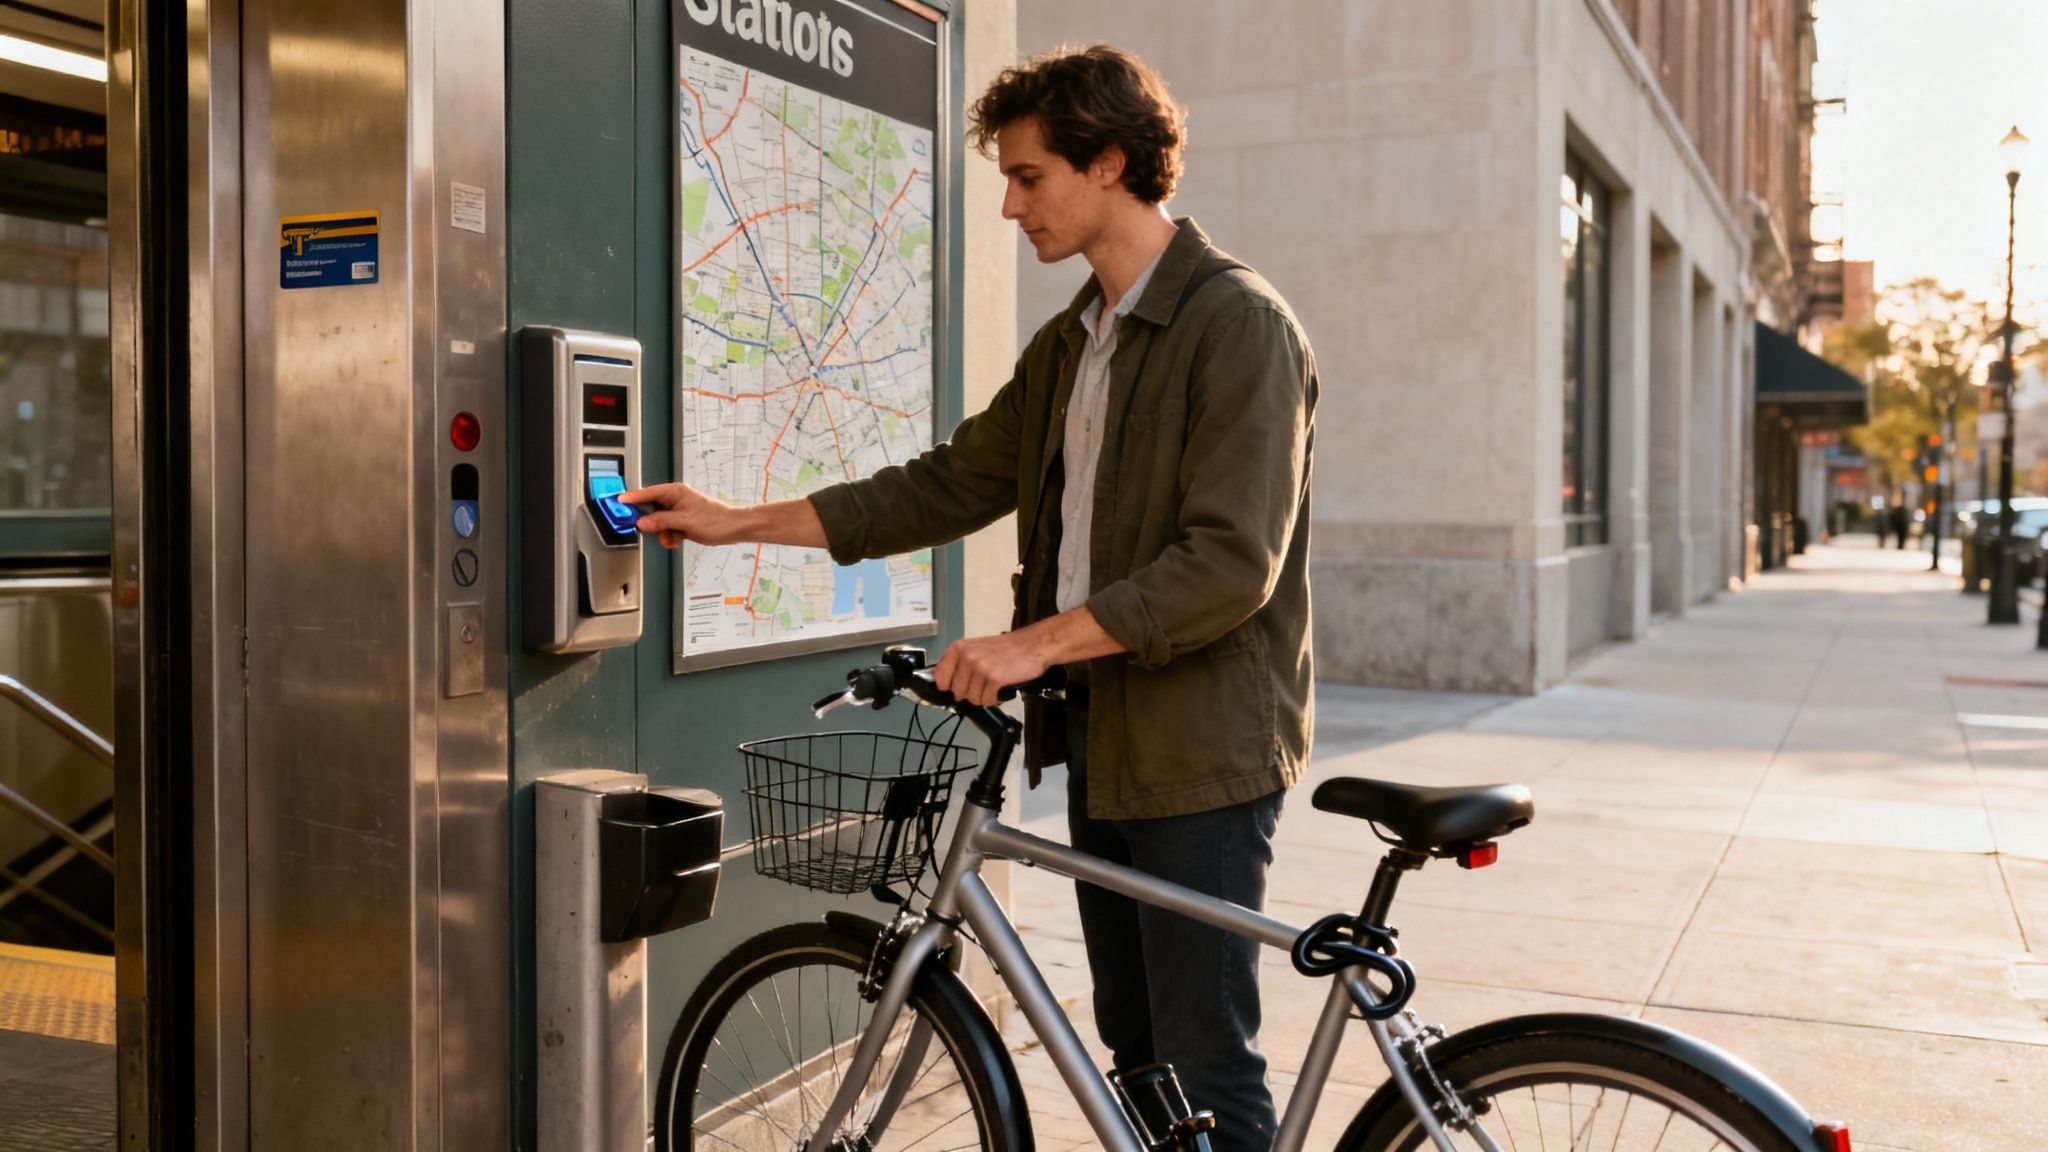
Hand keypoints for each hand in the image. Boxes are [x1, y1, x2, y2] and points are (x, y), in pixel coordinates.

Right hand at [617, 481, 737, 548]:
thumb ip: (661, 521)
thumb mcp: (685, 521)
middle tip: (648, 529)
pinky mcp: (681, 522)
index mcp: (675, 492)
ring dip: (662, 532)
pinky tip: (678, 539)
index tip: (617, 502)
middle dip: (650, 522)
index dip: (631, 498)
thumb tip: (642, 522)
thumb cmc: (716, 520)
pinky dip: (669, 536)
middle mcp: (674, 500)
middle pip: (649, 509)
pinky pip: (666, 529)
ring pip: (657, 522)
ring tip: (673, 536)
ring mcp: (677, 511)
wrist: (733, 529)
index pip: (646, 493)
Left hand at [933, 630, 1052, 706]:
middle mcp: (967, 657)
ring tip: (993, 685)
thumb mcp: (976, 649)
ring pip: (973, 699)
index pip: (940, 678)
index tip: (955, 688)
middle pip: (957, 692)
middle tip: (983, 685)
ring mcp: (981, 668)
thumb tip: (947, 684)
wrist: (1033, 645)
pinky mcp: (995, 678)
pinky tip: (1001, 688)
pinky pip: (987, 700)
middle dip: (970, 693)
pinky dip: (995, 698)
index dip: (948, 687)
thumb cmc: (1008, 648)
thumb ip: (960, 664)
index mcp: (959, 649)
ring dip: (984, 697)